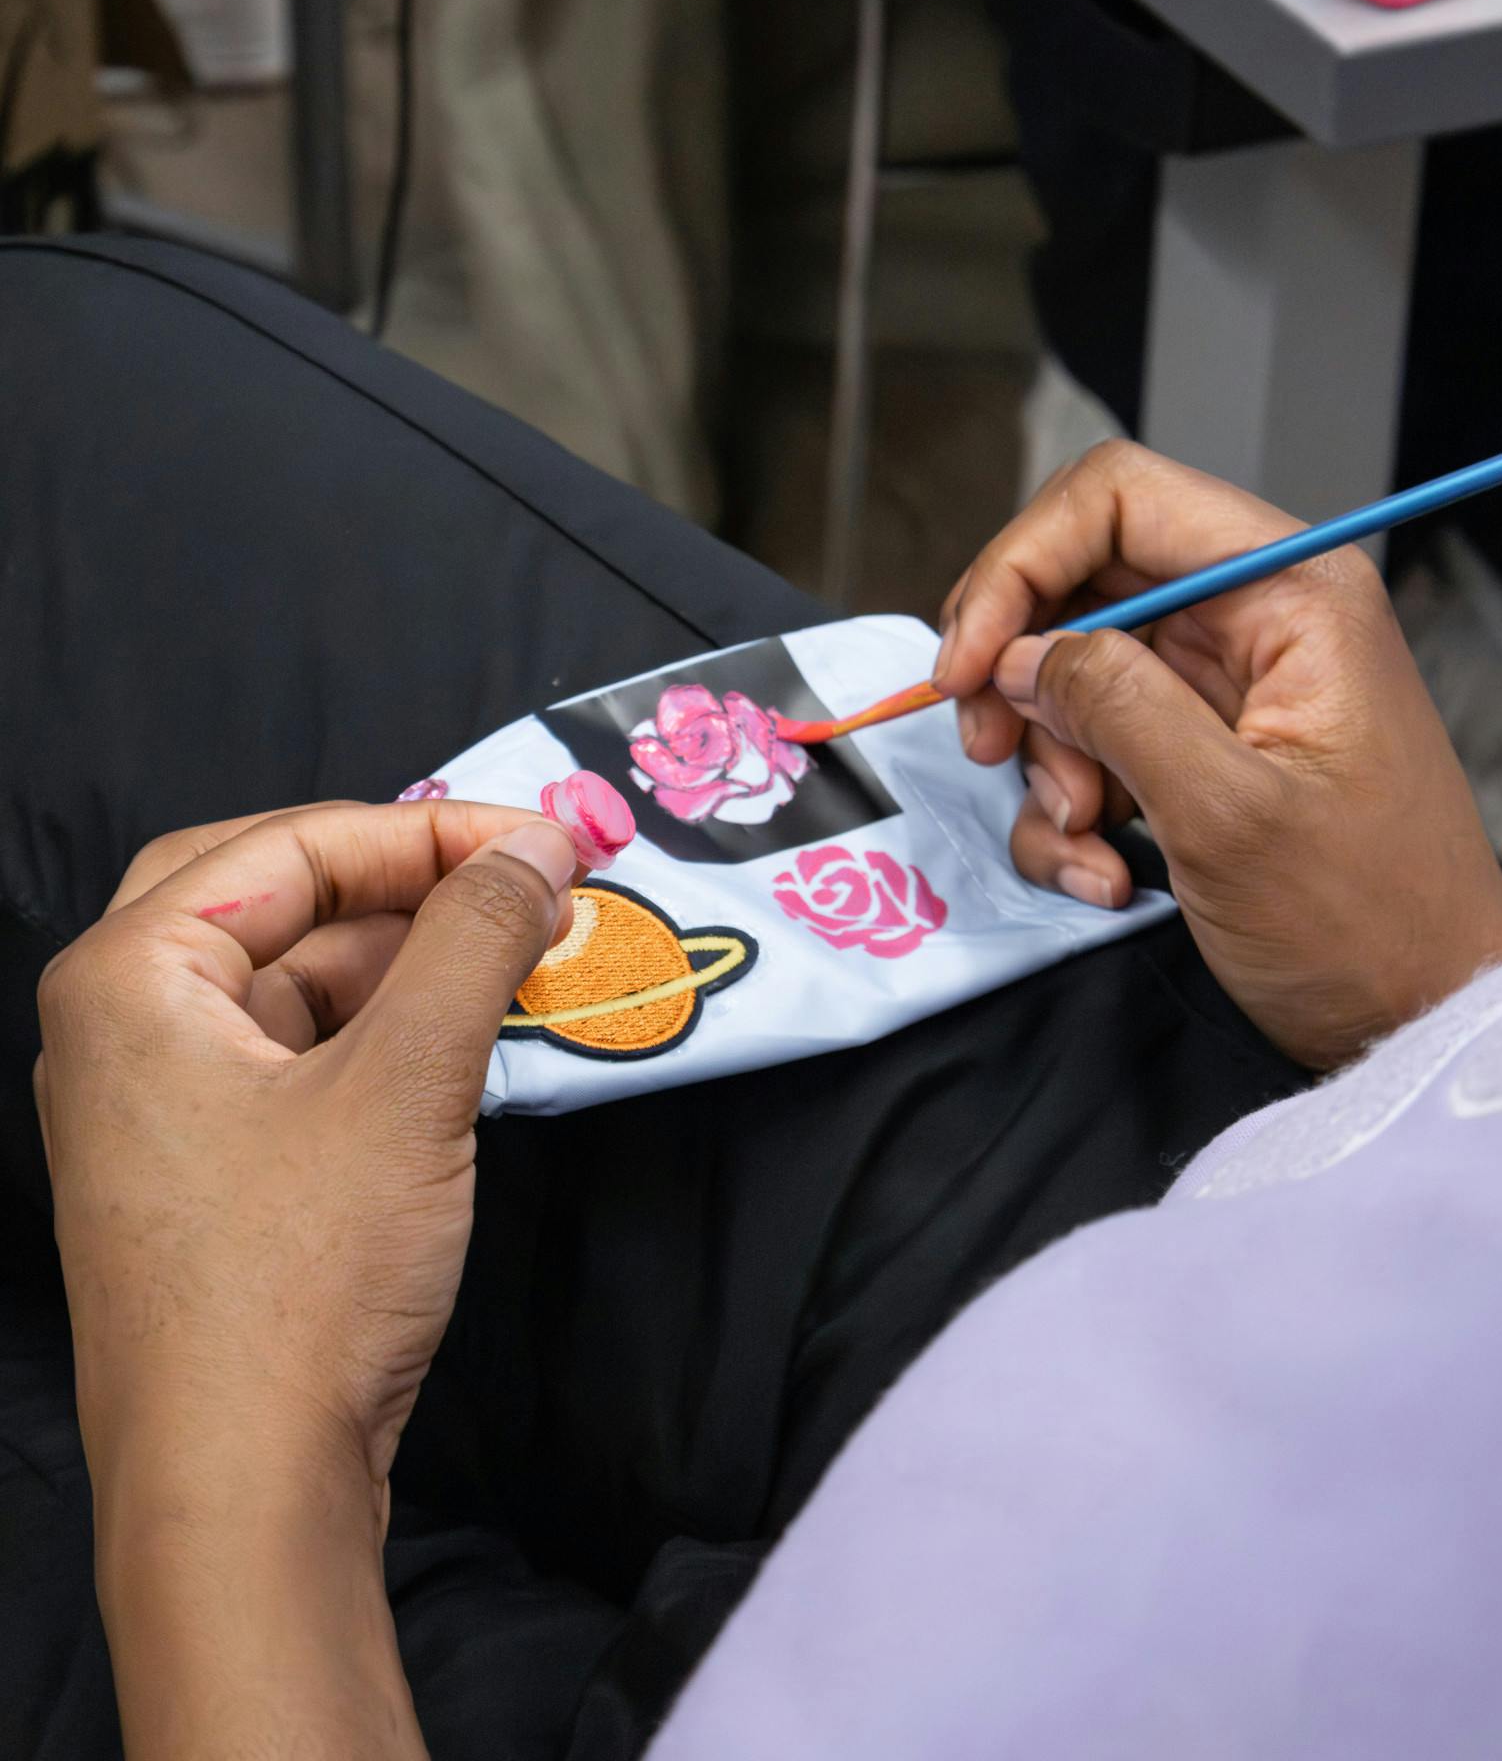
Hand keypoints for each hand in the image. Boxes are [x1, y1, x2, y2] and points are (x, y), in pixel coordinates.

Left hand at [35, 799, 578, 1758]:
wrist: (240, 1497)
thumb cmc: (299, 1279)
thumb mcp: (407, 1083)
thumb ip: (476, 938)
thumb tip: (541, 844)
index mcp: (128, 976)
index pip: (290, 845)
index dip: (430, 832)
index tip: (550, 841)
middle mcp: (121, 1026)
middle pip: (275, 895)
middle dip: (407, 881)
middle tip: (522, 881)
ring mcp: (156, 1106)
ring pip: (292, 979)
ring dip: (408, 960)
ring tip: (522, 956)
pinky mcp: (204, 1172)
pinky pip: (298, 1056)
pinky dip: (386, 1034)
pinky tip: (469, 1038)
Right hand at [935, 442, 1501, 1069]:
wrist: (1414, 1016)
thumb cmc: (1365, 921)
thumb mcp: (1227, 811)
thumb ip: (1114, 706)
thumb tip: (1020, 656)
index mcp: (1287, 591)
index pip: (1116, 499)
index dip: (1020, 564)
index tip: (967, 663)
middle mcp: (1249, 618)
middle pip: (1077, 585)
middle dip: (1021, 678)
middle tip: (993, 753)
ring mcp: (1216, 686)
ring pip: (1067, 675)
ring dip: (1050, 766)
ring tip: (1089, 846)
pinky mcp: (1190, 750)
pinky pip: (1087, 748)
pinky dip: (1071, 815)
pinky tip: (1105, 875)